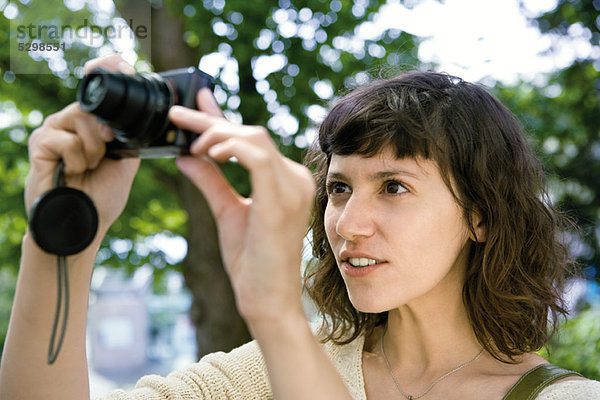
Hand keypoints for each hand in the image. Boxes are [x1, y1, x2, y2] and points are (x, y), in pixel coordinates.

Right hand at [25, 54, 139, 238]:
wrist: (85, 223)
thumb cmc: (103, 195)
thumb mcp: (126, 160)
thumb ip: (128, 134)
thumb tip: (133, 112)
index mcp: (91, 122)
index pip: (97, 86)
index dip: (108, 68)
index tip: (123, 64)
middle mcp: (70, 120)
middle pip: (92, 105)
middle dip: (106, 133)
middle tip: (105, 155)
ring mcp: (52, 129)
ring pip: (81, 119)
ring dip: (94, 149)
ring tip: (89, 167)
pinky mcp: (40, 143)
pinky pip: (68, 140)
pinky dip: (79, 159)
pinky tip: (74, 171)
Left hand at [170, 106, 315, 322]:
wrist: (266, 299)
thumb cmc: (252, 262)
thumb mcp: (226, 212)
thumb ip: (210, 181)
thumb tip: (186, 157)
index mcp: (286, 181)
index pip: (252, 140)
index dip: (222, 118)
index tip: (196, 101)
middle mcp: (295, 179)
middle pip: (251, 134)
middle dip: (211, 120)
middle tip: (177, 114)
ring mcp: (292, 188)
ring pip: (253, 139)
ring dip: (217, 134)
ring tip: (191, 144)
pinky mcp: (281, 200)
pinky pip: (256, 159)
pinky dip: (231, 149)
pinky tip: (210, 153)